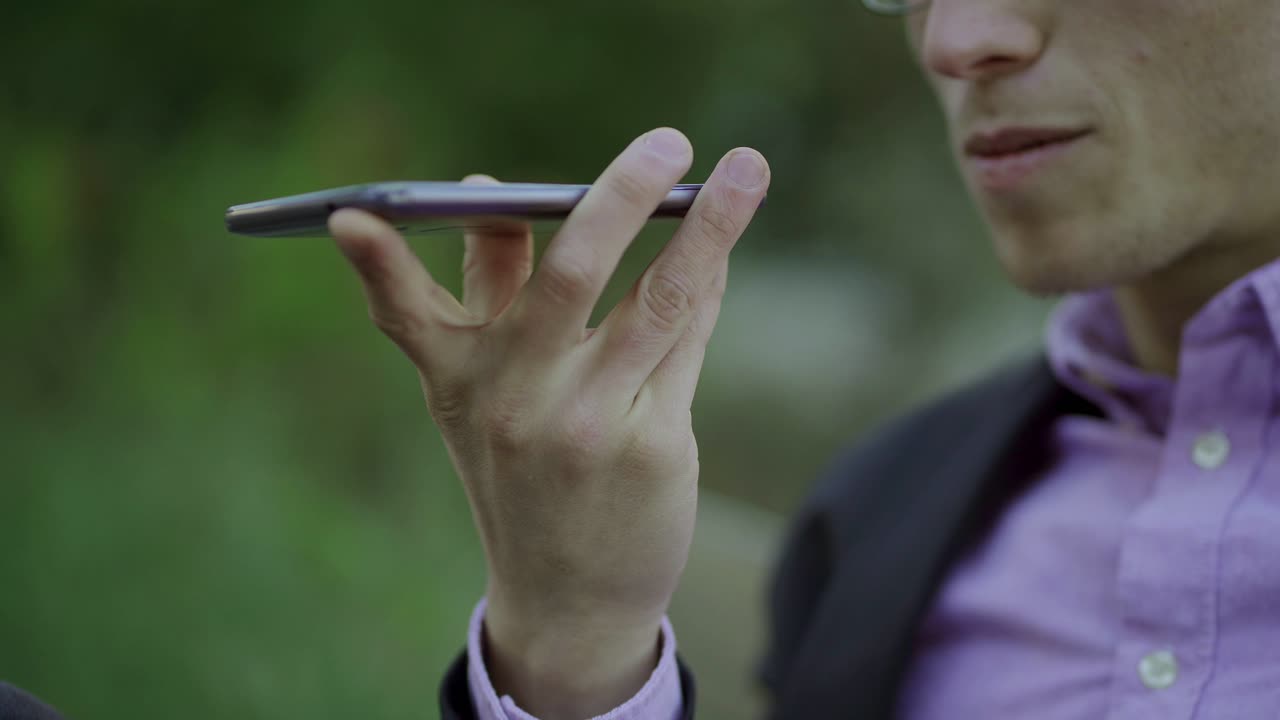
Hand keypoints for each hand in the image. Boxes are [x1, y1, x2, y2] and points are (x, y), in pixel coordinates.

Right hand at [329, 128, 769, 717]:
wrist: (567, 598)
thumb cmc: (523, 472)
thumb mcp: (482, 395)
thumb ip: (488, 290)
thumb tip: (490, 186)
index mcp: (458, 380)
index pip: (404, 309)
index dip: (374, 260)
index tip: (354, 214)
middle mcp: (516, 401)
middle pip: (572, 272)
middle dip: (621, 194)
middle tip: (668, 139)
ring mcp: (588, 427)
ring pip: (660, 298)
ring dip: (711, 227)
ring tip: (748, 169)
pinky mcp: (652, 449)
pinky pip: (686, 340)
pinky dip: (705, 283)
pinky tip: (718, 250)